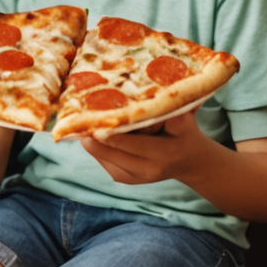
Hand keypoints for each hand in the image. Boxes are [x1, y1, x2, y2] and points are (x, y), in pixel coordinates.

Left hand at [80, 111, 210, 185]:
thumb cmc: (184, 132)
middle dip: (91, 134)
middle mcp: (146, 170)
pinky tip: (94, 129)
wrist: (189, 162)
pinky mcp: (122, 178)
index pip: (128, 142)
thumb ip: (168, 108)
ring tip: (82, 119)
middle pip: (108, 151)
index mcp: (163, 154)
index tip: (90, 116)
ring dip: (90, 138)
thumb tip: (150, 87)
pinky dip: (95, 144)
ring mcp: (132, 178)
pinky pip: (101, 159)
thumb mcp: (183, 119)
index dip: (107, 131)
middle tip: (76, 116)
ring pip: (101, 156)